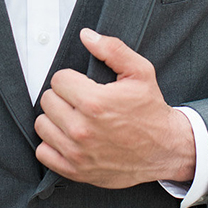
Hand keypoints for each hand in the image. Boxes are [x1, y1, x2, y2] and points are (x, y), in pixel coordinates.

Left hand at [34, 28, 195, 188]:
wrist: (165, 149)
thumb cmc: (151, 111)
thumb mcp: (140, 72)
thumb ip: (112, 49)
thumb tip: (86, 36)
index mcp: (95, 103)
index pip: (58, 80)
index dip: (70, 78)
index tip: (82, 85)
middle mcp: (82, 129)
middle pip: (47, 101)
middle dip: (62, 96)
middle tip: (79, 99)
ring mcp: (77, 152)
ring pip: (42, 125)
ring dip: (55, 118)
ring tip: (73, 116)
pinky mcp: (76, 170)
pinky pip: (44, 153)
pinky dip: (52, 144)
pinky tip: (67, 136)